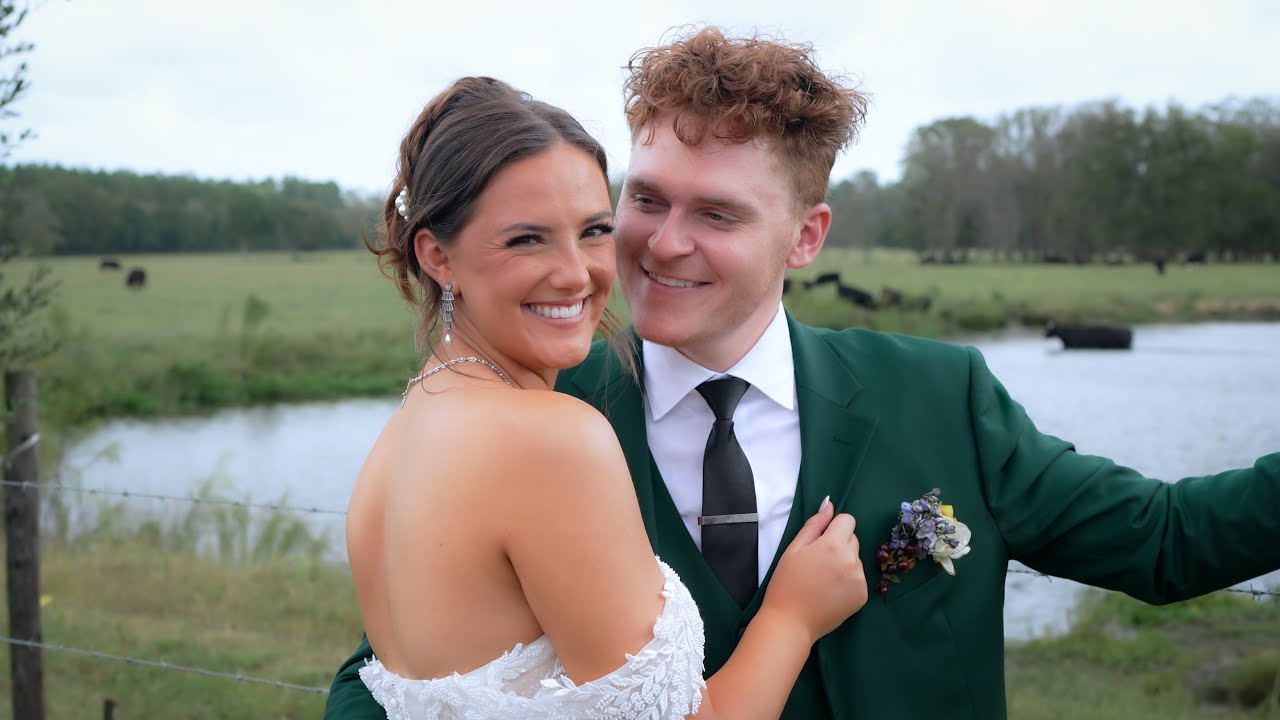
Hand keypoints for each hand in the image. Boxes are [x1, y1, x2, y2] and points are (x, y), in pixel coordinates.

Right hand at [761, 497, 867, 643]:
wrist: (790, 622)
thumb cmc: (786, 582)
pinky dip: (848, 581)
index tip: (820, 541)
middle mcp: (852, 560)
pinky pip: (858, 578)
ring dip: (844, 563)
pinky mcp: (862, 596)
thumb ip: (814, 524)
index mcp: (833, 545)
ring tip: (823, 580)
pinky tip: (831, 592)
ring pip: (855, 559)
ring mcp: (860, 579)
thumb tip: (829, 504)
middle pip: (852, 539)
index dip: (833, 527)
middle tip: (818, 563)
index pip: (848, 520)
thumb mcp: (794, 549)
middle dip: (838, 545)